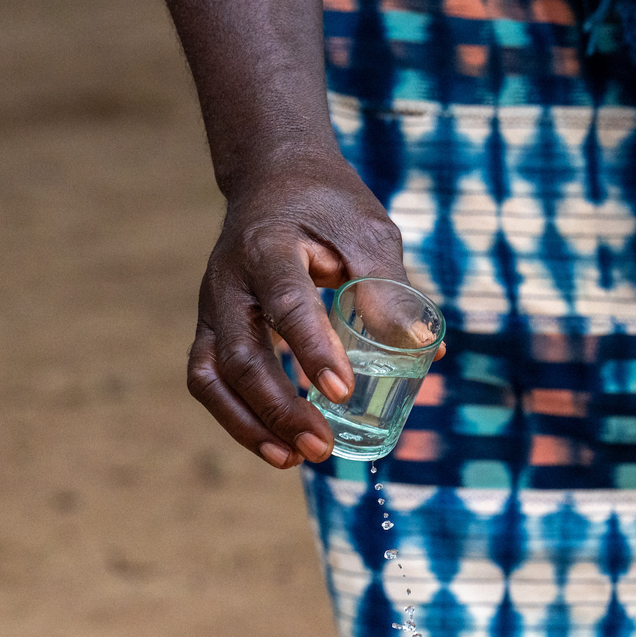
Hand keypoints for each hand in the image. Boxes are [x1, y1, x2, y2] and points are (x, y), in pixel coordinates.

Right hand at [187, 150, 408, 468]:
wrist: (273, 176)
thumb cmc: (327, 206)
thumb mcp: (368, 232)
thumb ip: (390, 289)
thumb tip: (425, 351)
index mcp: (269, 246)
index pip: (286, 302)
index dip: (312, 349)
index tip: (343, 392)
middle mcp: (229, 280)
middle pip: (240, 353)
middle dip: (279, 407)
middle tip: (322, 447)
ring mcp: (212, 307)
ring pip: (212, 374)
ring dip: (249, 424)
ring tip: (294, 460)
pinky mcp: (212, 328)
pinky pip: (210, 380)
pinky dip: (237, 418)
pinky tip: (277, 448)